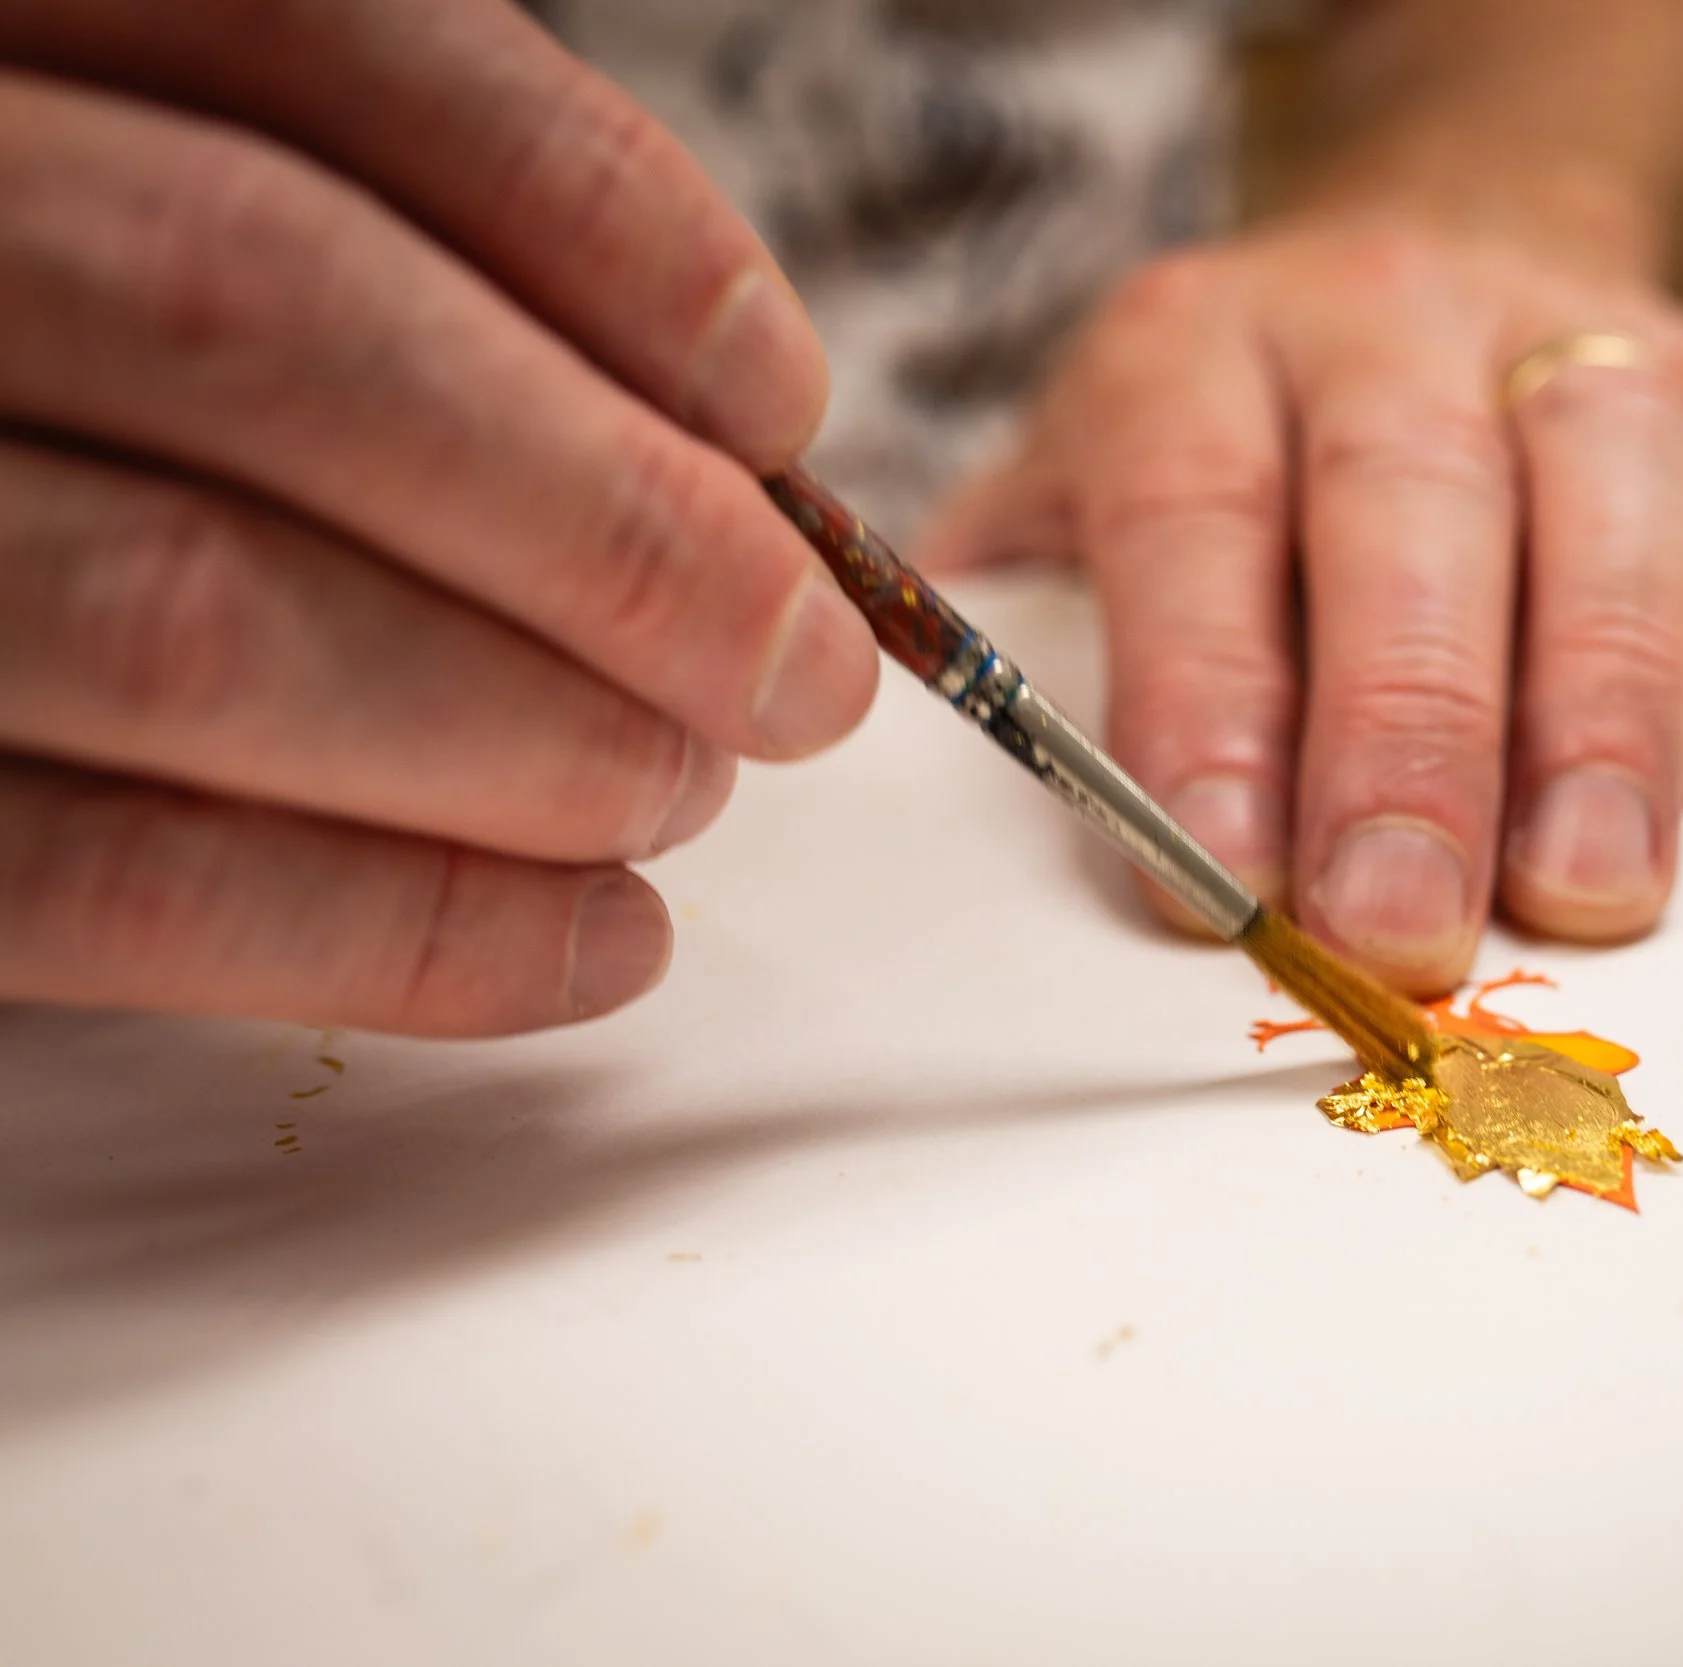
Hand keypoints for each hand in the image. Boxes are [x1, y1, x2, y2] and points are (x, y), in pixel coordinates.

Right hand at [0, 1, 877, 1032]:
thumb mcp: (159, 214)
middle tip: (802, 670)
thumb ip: (393, 258)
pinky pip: (108, 877)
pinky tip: (592, 943)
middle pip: (266, 315)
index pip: (301, 36)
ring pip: (189, 611)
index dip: (590, 220)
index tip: (779, 400)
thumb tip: (720, 454)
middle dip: (608, 518)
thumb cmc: (72, 389)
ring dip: (527, 733)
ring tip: (686, 789)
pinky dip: (402, 929)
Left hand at [921, 213, 1682, 993]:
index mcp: (1187, 352)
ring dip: (1603, 699)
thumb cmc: (1236, 452)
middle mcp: (1378, 317)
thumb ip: (1034, 642)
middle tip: (1408, 927)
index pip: (1191, 512)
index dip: (1207, 697)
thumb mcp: (1077, 502)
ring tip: (1589, 888)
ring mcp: (1567, 329)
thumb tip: (996, 849)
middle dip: (1413, 734)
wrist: (1424, 248)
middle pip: (1410, 502)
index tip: (1222, 877)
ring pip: (1608, 481)